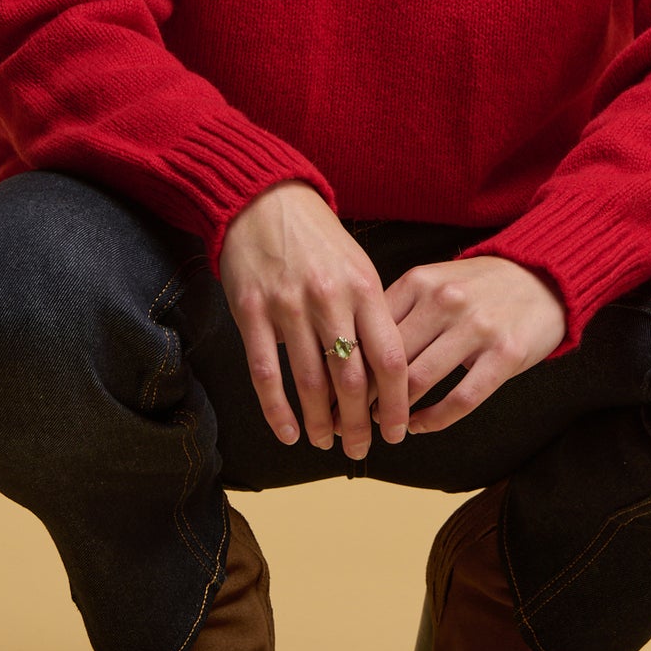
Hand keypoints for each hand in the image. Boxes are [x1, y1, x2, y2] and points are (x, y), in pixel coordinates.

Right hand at [218, 181, 409, 458]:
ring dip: (320, 423)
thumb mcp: (358, 266)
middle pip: (352, 380)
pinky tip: (287, 432)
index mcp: (364, 288)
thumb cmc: (318, 239)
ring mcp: (289, 306)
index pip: (390, 358)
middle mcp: (330, 299)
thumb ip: (372, 315)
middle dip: (358, 424)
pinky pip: (266, 373)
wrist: (264, 201)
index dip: (396, 403)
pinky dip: (277, 410)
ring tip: (325, 442)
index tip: (397, 432)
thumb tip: (385, 374)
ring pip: (311, 383)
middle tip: (360, 450)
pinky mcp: (252, 312)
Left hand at [362, 255, 566, 435]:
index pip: (370, 329)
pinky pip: (460, 398)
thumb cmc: (478, 286)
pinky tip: (419, 426)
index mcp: (421, 280)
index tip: (333, 390)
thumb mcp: (435, 282)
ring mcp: (478, 327)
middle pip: (390, 358)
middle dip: (365, 395)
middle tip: (350, 418)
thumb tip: (350, 352)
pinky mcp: (505, 354)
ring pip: (419, 380)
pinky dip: (433, 420)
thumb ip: (398, 309)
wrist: (542, 278)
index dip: (348, 365)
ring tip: (384, 424)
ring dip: (395, 411)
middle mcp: (446, 300)